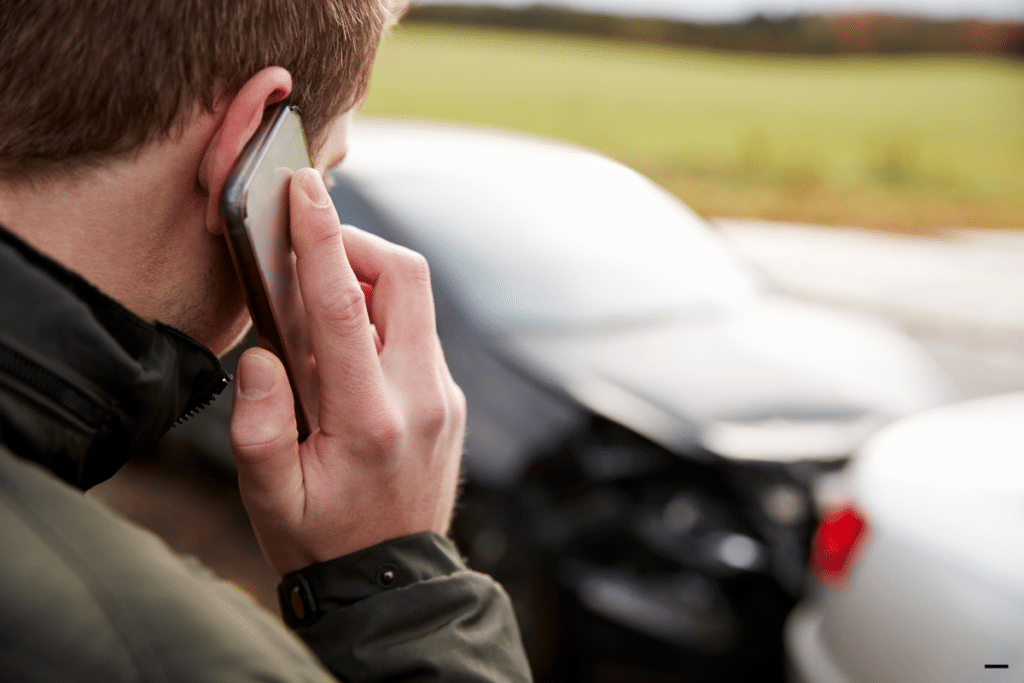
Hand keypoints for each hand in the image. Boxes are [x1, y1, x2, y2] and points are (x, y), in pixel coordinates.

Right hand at [229, 168, 465, 575]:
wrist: (392, 582)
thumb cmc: (322, 540)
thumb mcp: (269, 496)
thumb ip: (257, 423)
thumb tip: (263, 354)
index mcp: (370, 418)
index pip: (344, 304)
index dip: (321, 237)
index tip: (303, 188)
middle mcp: (420, 398)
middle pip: (405, 278)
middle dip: (357, 245)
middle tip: (309, 254)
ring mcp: (443, 397)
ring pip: (416, 301)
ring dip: (368, 282)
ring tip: (319, 312)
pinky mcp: (449, 400)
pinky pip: (418, 333)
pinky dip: (381, 318)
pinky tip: (346, 350)